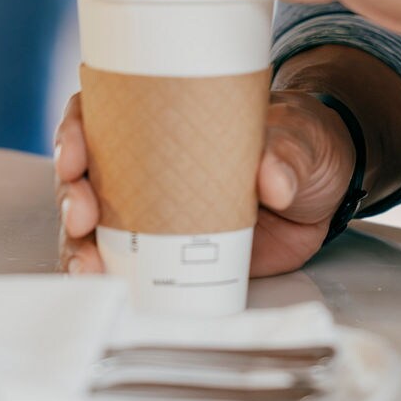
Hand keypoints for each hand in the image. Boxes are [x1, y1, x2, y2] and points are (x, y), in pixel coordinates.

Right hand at [54, 86, 355, 278]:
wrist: (327, 188)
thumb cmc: (305, 142)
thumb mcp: (301, 137)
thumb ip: (288, 155)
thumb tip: (273, 181)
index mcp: (171, 114)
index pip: (104, 111)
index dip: (75, 130)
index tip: (75, 157)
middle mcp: (151, 161)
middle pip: (88, 174)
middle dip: (72, 197)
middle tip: (83, 218)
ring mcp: (157, 209)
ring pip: (97, 226)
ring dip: (80, 247)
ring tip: (88, 266)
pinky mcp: (172, 252)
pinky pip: (130, 266)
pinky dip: (113, 279)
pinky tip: (109, 289)